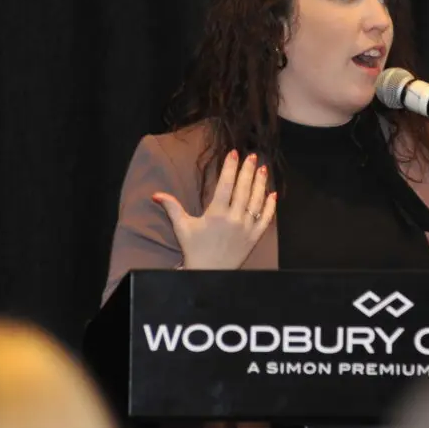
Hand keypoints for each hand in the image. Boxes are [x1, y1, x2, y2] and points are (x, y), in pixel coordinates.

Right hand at [152, 150, 276, 269]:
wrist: (209, 274)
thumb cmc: (195, 250)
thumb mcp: (182, 228)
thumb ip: (172, 208)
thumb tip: (156, 194)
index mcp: (216, 214)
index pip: (226, 185)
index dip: (230, 167)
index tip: (234, 153)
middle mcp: (234, 219)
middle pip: (244, 189)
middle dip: (248, 171)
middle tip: (253, 156)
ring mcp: (246, 228)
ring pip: (257, 201)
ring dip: (261, 184)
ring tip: (263, 169)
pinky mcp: (255, 238)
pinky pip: (266, 219)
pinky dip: (270, 206)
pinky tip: (272, 194)